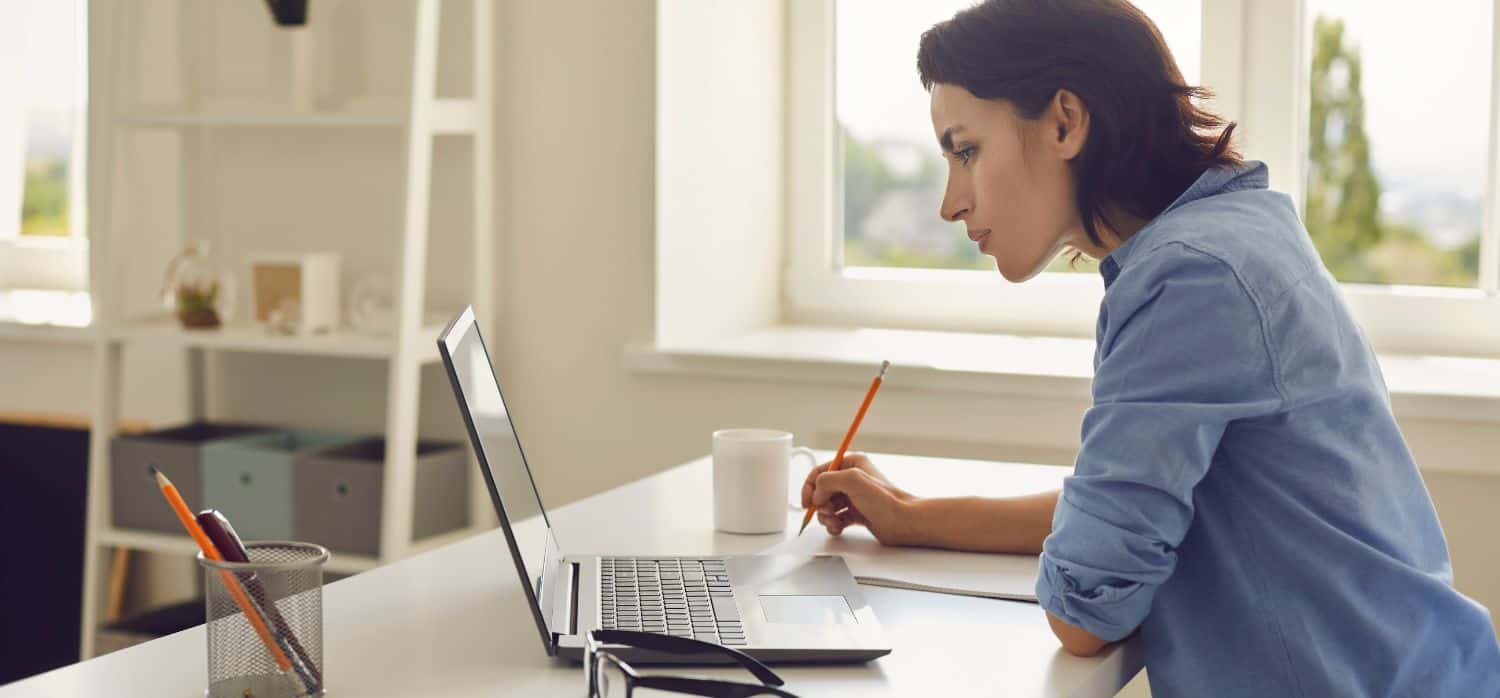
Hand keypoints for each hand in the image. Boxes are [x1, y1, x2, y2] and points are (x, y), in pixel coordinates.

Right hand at [800, 452, 918, 544]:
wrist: (903, 522)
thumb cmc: (886, 501)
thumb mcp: (853, 480)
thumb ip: (827, 480)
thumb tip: (816, 493)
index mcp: (852, 464)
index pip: (820, 472)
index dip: (810, 486)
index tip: (808, 501)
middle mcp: (852, 479)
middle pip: (822, 491)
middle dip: (820, 505)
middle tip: (827, 512)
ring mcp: (854, 497)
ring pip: (828, 507)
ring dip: (826, 517)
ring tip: (834, 523)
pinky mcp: (857, 513)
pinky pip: (836, 518)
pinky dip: (834, 524)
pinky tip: (839, 528)